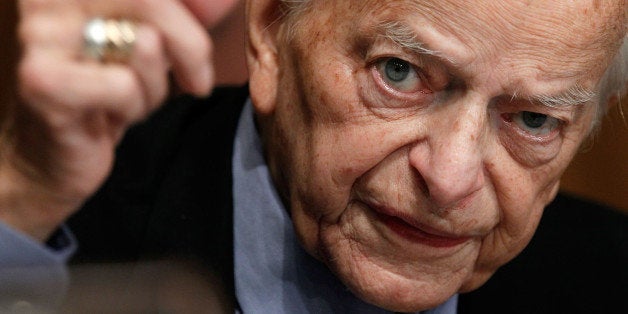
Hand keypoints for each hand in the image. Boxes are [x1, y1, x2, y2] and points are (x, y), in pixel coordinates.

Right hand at [0, 0, 235, 241]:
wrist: (51, 155)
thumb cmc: (107, 93)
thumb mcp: (154, 43)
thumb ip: (185, 14)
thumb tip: (225, 1)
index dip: (190, 21)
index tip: (207, 43)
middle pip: (155, 2)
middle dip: (191, 48)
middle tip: (198, 81)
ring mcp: (42, 34)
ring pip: (147, 46)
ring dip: (155, 86)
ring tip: (129, 99)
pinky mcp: (42, 80)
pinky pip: (125, 86)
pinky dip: (133, 107)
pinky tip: (111, 116)